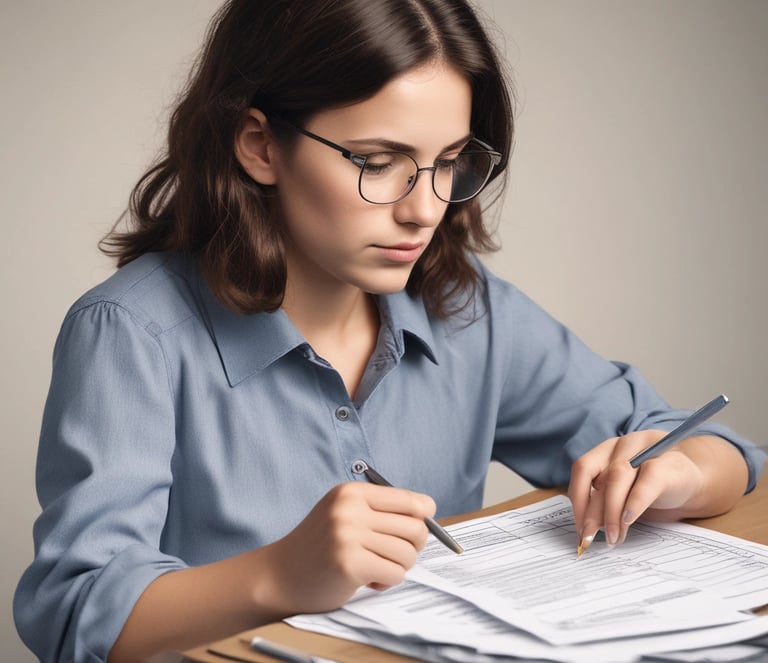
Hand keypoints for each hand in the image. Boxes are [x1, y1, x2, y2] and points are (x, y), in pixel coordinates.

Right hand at [257, 481, 434, 614]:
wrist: (280, 575)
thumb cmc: (321, 546)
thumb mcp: (345, 513)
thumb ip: (381, 510)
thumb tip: (429, 512)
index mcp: (352, 492)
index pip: (411, 500)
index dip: (423, 519)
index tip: (412, 532)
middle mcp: (349, 509)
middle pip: (416, 528)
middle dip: (412, 547)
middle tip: (393, 555)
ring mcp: (348, 536)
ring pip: (408, 554)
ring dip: (398, 567)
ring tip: (376, 567)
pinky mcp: (349, 564)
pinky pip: (395, 574)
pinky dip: (387, 582)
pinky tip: (368, 580)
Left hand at [568, 430, 705, 551]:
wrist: (693, 479)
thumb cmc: (652, 487)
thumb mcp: (624, 493)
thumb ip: (606, 502)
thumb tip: (587, 529)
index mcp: (605, 451)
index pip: (582, 470)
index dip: (577, 500)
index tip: (578, 529)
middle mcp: (621, 446)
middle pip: (598, 476)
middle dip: (590, 512)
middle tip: (587, 539)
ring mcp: (645, 450)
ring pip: (617, 477)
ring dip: (611, 512)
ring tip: (613, 538)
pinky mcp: (669, 464)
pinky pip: (647, 481)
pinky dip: (635, 501)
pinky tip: (629, 519)